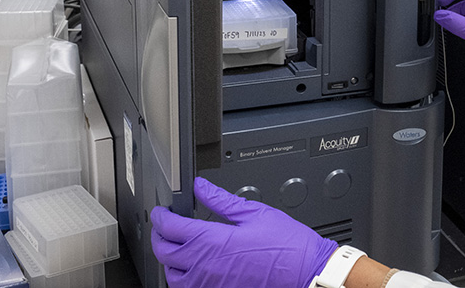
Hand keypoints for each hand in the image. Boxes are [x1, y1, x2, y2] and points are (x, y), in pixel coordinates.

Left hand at [150, 177, 337, 287]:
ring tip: (176, 248)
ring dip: (169, 261)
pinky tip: (193, 269)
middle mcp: (205, 267)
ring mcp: (209, 285)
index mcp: (213, 242)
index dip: (161, 217)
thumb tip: (202, 187)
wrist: (305, 272)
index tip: (161, 211)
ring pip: (172, 277)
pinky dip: (184, 279)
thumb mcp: (254, 213)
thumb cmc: (286, 245)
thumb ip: (221, 200)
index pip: (171, 228)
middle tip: (164, 226)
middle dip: (159, 237)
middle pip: (165, 253)